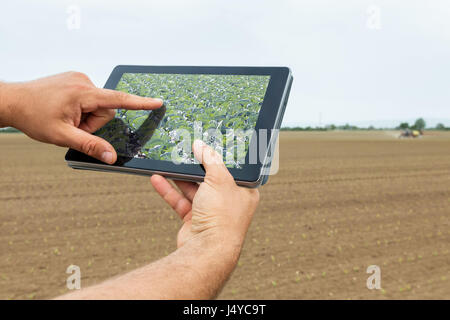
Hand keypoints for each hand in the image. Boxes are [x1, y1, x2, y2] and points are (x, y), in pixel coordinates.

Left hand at [0, 72, 162, 163]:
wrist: (12, 101)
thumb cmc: (33, 116)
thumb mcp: (62, 136)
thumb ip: (90, 145)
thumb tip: (111, 157)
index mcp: (82, 93)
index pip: (118, 99)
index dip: (140, 103)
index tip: (158, 102)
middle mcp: (83, 81)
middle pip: (106, 108)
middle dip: (94, 122)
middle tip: (74, 126)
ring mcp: (79, 78)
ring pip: (98, 104)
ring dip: (87, 116)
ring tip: (67, 118)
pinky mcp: (75, 79)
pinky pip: (90, 98)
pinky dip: (82, 108)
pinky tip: (66, 109)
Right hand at [151, 140, 259, 254]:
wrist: (206, 251)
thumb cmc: (222, 217)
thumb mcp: (218, 179)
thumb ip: (210, 159)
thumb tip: (201, 145)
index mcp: (244, 192)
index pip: (232, 169)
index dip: (220, 157)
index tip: (208, 144)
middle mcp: (229, 202)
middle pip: (211, 178)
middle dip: (197, 165)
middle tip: (185, 150)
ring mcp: (211, 212)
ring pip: (193, 189)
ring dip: (180, 177)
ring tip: (168, 162)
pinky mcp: (194, 220)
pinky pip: (181, 200)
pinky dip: (169, 190)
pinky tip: (158, 178)